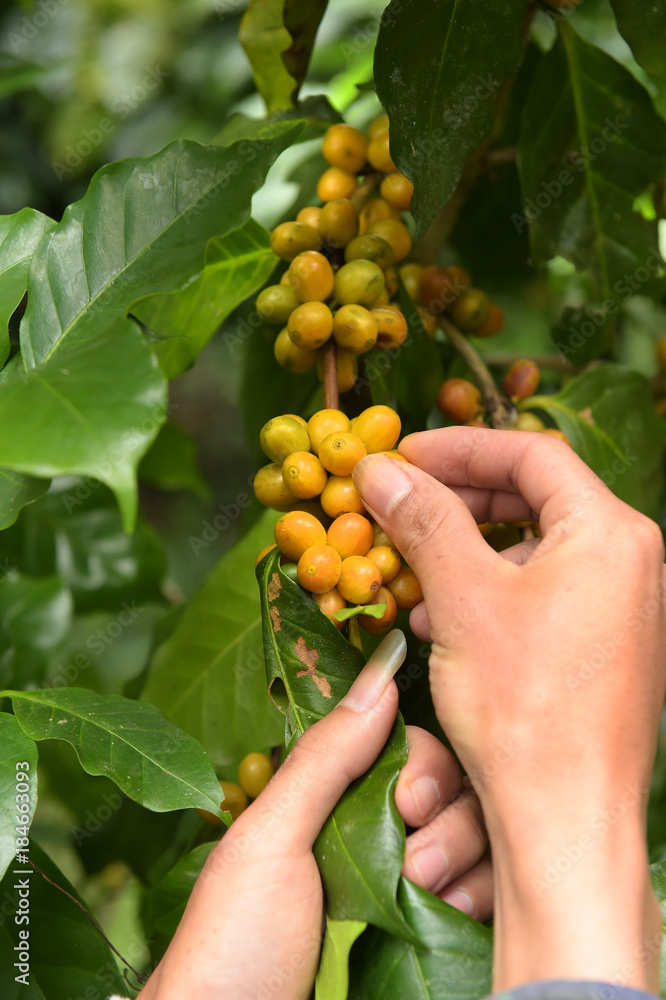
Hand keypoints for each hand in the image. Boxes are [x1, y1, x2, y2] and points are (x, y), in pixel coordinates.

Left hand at [138, 632, 491, 999]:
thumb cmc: (235, 941)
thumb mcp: (269, 837)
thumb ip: (326, 757)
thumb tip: (380, 675)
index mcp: (337, 799)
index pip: (412, 748)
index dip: (425, 764)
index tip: (410, 801)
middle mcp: (381, 833)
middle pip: (454, 789)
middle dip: (447, 819)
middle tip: (415, 864)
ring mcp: (410, 884)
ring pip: (479, 837)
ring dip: (464, 860)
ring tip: (424, 895)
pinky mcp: (433, 931)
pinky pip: (487, 892)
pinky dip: (478, 896)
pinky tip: (449, 914)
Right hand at [353, 427, 665, 990]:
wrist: (567, 823)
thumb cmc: (525, 708)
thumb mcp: (463, 598)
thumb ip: (424, 520)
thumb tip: (380, 470)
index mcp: (610, 532)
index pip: (531, 455)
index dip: (460, 447)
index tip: (403, 456)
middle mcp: (629, 561)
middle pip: (535, 498)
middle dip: (459, 500)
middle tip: (400, 503)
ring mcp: (622, 607)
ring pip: (534, 550)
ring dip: (466, 551)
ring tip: (412, 575)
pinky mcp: (604, 647)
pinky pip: (543, 594)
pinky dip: (489, 593)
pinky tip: (442, 622)